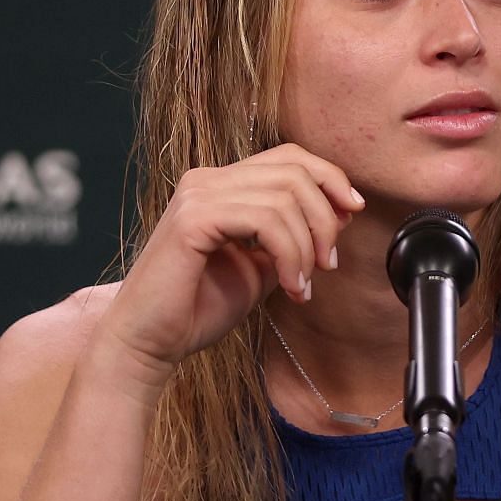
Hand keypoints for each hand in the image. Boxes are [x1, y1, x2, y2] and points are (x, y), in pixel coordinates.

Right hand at [98, 145, 365, 372]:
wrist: (148, 342)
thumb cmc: (196, 310)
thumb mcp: (259, 268)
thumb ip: (289, 239)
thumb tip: (337, 215)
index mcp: (221, 186)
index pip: (288, 157)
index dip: (329, 178)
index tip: (352, 212)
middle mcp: (207, 181)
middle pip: (293, 171)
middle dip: (325, 218)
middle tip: (327, 264)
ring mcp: (198, 195)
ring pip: (284, 196)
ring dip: (307, 246)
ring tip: (302, 284)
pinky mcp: (193, 219)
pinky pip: (265, 220)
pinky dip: (289, 254)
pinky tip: (290, 287)